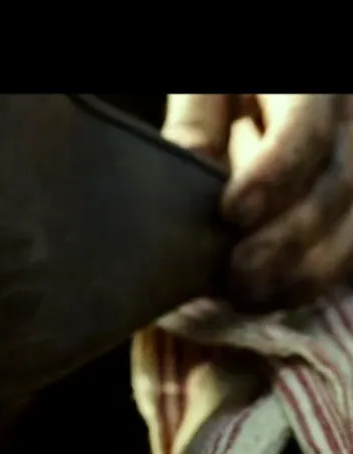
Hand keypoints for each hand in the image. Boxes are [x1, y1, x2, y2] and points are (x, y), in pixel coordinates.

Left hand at [163, 94, 352, 310]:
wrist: (263, 93)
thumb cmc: (225, 89)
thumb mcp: (206, 91)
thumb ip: (195, 124)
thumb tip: (186, 166)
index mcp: (313, 87)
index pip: (309, 131)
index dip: (275, 175)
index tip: (233, 213)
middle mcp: (351, 122)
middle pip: (341, 184)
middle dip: (290, 238)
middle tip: (239, 275)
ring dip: (308, 270)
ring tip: (251, 297)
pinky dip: (317, 277)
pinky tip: (275, 297)